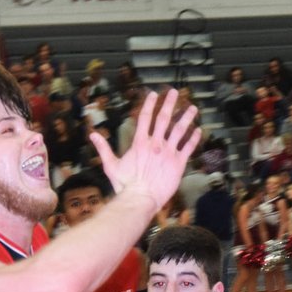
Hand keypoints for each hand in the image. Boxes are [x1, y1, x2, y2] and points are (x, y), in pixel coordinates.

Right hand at [90, 88, 199, 210]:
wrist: (140, 199)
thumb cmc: (125, 185)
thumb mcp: (111, 166)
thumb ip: (103, 148)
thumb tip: (92, 135)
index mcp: (140, 143)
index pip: (145, 118)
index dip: (149, 104)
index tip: (153, 94)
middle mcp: (156, 144)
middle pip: (164, 118)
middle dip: (169, 103)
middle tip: (174, 92)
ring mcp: (168, 153)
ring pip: (179, 130)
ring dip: (186, 117)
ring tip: (192, 107)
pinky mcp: (178, 164)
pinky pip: (188, 148)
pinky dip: (193, 138)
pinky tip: (198, 130)